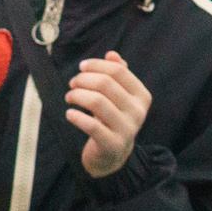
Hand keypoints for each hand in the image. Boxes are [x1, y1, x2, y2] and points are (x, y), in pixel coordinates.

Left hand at [66, 52, 149, 177]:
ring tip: (69, 97)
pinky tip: (69, 113)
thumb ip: (118, 75)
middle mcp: (138, 112)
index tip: (81, 67)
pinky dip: (76, 117)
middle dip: (83, 80)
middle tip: (72, 83)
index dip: (96, 65)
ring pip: (97, 102)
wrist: (113, 155)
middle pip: (105, 84)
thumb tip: (111, 54)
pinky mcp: (112, 144)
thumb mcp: (119, 97)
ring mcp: (127, 129)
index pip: (118, 71)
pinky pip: (91, 125)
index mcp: (142, 96)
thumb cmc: (113, 120)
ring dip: (77, 95)